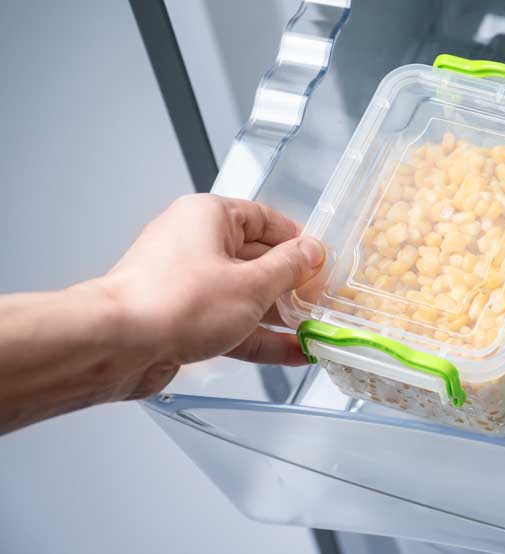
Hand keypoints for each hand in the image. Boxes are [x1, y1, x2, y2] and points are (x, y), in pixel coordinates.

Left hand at [99, 194, 325, 388]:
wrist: (114, 347)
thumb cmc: (174, 302)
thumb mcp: (251, 284)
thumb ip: (289, 268)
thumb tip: (312, 252)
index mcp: (209, 217)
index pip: (266, 220)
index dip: (298, 242)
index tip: (323, 262)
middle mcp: (195, 244)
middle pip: (257, 259)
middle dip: (292, 284)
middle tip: (323, 300)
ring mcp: (187, 284)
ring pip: (245, 295)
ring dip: (279, 315)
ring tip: (314, 330)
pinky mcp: (182, 319)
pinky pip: (230, 322)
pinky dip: (259, 337)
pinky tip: (291, 353)